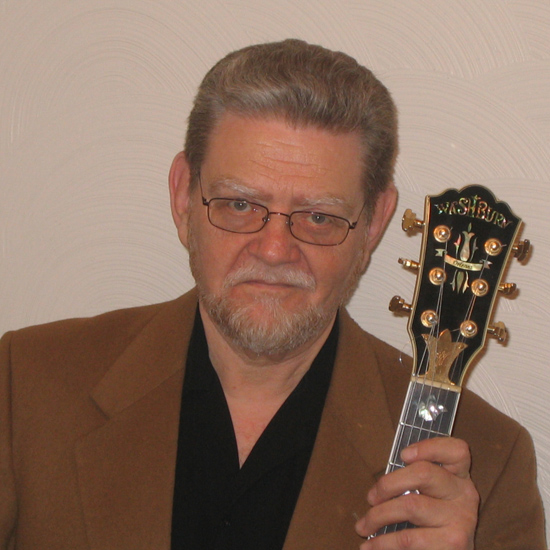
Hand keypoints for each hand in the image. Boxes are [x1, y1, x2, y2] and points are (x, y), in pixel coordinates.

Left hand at [355, 437, 478, 548]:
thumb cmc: (433, 521)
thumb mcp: (430, 494)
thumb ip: (413, 480)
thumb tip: (378, 488)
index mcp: (459, 475)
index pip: (456, 450)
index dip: (429, 447)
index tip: (403, 455)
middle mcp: (464, 494)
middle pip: (423, 473)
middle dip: (387, 484)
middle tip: (370, 498)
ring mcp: (461, 518)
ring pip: (410, 505)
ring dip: (378, 516)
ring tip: (363, 527)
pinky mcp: (453, 544)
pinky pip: (409, 539)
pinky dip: (383, 543)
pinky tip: (370, 546)